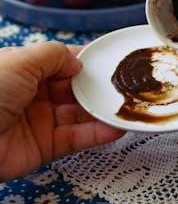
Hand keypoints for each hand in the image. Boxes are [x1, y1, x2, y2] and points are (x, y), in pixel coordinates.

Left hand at [0, 41, 124, 181]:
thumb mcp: (22, 60)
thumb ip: (55, 55)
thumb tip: (79, 63)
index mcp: (25, 68)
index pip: (63, 61)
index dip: (86, 60)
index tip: (112, 59)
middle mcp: (34, 93)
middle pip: (75, 87)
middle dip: (99, 85)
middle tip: (126, 83)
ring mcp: (40, 121)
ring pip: (79, 113)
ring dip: (102, 110)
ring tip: (128, 105)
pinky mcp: (44, 148)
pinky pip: (76, 139)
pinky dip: (97, 133)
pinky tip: (115, 126)